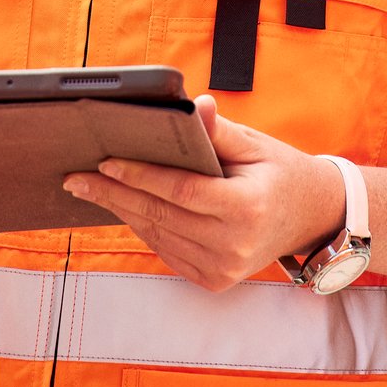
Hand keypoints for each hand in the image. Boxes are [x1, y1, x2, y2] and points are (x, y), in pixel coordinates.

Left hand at [64, 95, 345, 292]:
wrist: (310, 217)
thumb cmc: (280, 172)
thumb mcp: (255, 145)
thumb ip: (218, 131)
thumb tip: (194, 106)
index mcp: (248, 209)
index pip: (182, 191)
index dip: (140, 176)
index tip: (105, 162)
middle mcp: (234, 246)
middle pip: (161, 216)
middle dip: (114, 195)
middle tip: (76, 178)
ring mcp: (223, 269)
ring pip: (158, 236)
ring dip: (123, 211)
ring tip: (91, 189)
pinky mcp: (213, 279)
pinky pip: (167, 250)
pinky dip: (144, 227)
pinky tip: (123, 207)